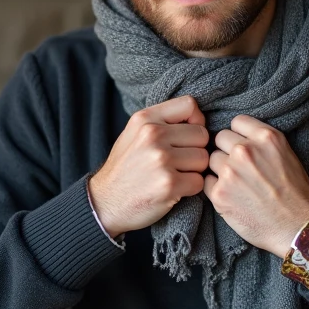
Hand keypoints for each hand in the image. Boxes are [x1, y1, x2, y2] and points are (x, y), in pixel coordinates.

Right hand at [89, 95, 208, 237]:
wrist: (104, 203)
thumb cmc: (125, 168)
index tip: (185, 137)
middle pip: (202, 135)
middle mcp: (153, 135)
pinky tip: (173, 190)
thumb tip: (198, 119)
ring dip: (194, 171)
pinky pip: (199, 182)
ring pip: (203, 159)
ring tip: (173, 175)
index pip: (189, 105)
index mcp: (145, 119)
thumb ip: (161, 122)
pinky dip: (190, 189)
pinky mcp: (169, 184)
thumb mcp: (134, 134)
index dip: (195, 122)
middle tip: (176, 163)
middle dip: (195, 150)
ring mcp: (161, 159)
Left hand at [204, 115, 308, 256]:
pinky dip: (215, 188)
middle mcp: (245, 150)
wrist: (298, 226)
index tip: (243, 146)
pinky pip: (206, 181)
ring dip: (220, 169)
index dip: (239, 135)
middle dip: (228, 151)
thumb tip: (238, 136)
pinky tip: (232, 197)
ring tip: (238, 184)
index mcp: (265, 137)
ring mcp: (230, 172)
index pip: (236, 122)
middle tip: (240, 168)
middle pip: (220, 138)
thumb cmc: (295, 192)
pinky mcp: (219, 193)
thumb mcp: (286, 153)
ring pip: (211, 159)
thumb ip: (261, 141)